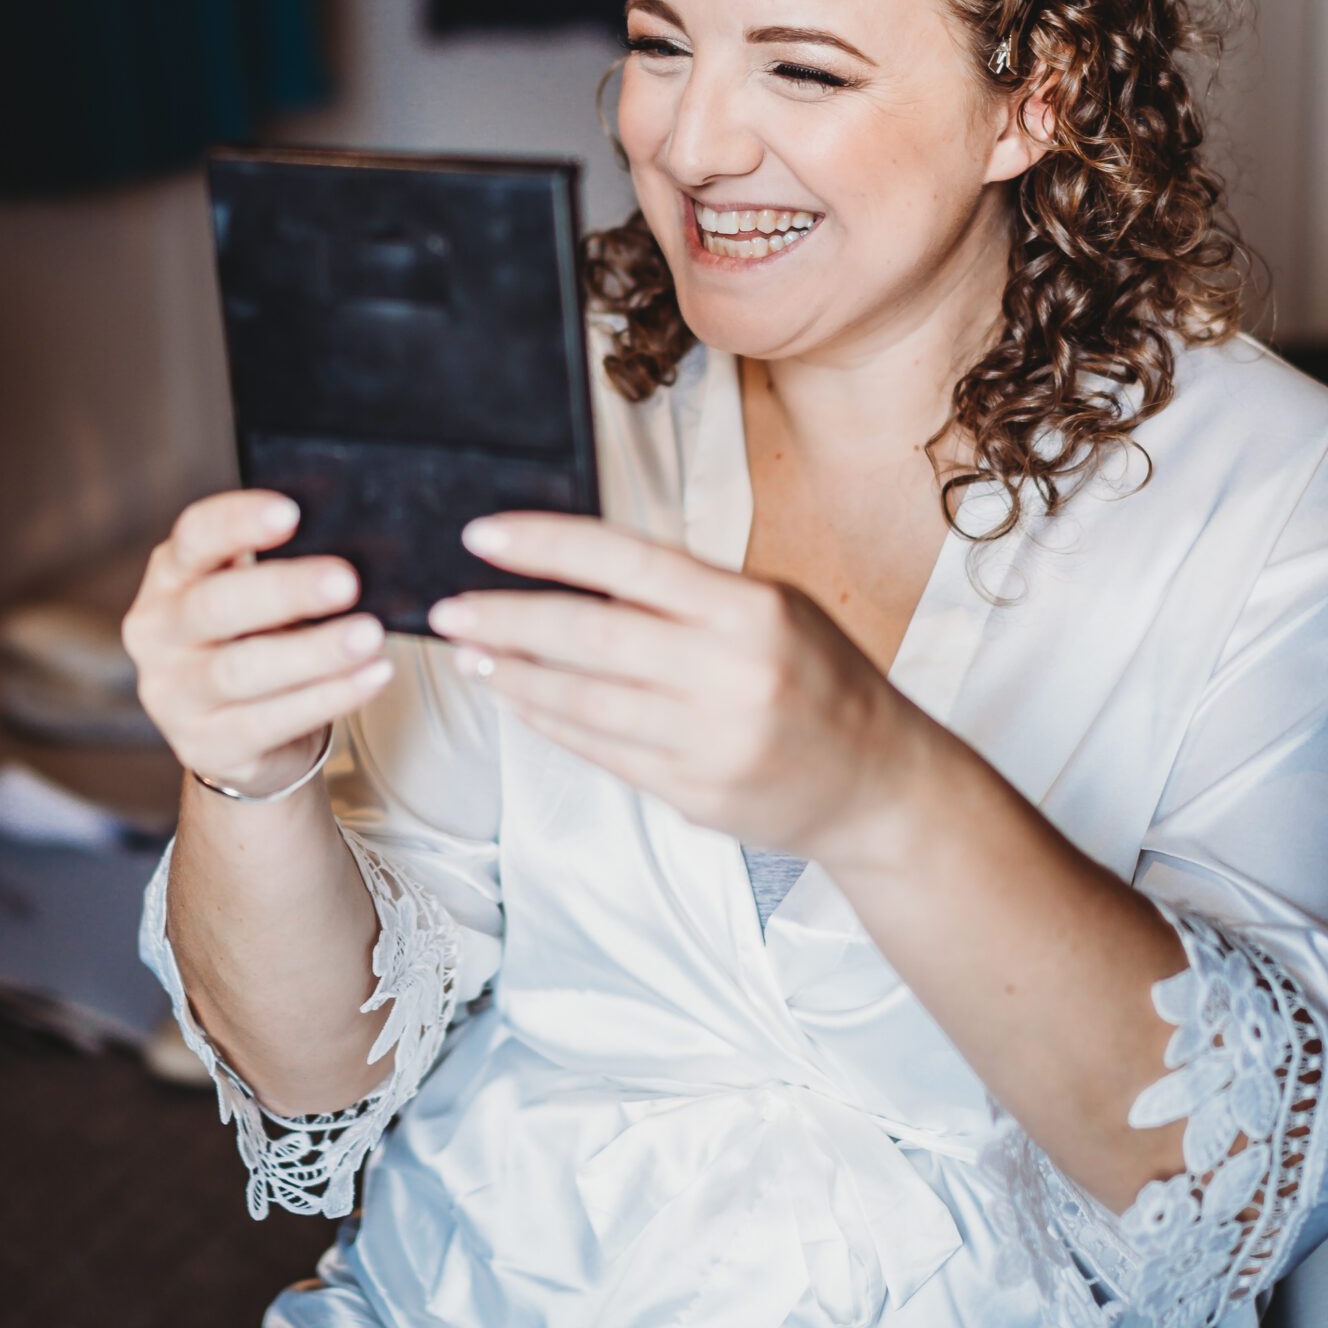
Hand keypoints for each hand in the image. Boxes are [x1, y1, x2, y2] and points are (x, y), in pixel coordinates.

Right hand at [122, 491, 395, 797]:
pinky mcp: (203, 744)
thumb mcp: (259, 594)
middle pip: (215, 605)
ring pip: (241, 669)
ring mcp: (172, 693)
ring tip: (368, 636)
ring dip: (313, 652)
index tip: (291, 512)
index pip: (195, 536)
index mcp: (172, 574)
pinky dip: (327, 697)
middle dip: (285, 591)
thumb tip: (361, 542)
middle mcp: (158, 631)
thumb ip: (289, 564)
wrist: (243, 731)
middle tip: (346, 581)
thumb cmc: (260, 637)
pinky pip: (268, 721)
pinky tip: (372, 677)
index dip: (238, 522)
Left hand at [427, 513, 928, 856]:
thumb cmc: (820, 679)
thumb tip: (577, 574)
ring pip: (584, 701)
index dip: (547, 546)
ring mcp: (710, 739)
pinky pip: (602, 751)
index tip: (483, 535)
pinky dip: (551, 722)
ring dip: (516, 677)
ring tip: (473, 655)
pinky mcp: (693, 792)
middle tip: (449, 610)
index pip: (628, 561)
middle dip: (506, 620)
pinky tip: (519, 701)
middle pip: (591, 636)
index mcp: (751, 608)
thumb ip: (686, 594)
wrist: (878, 782)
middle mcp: (731, 672)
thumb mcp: (773, 609)